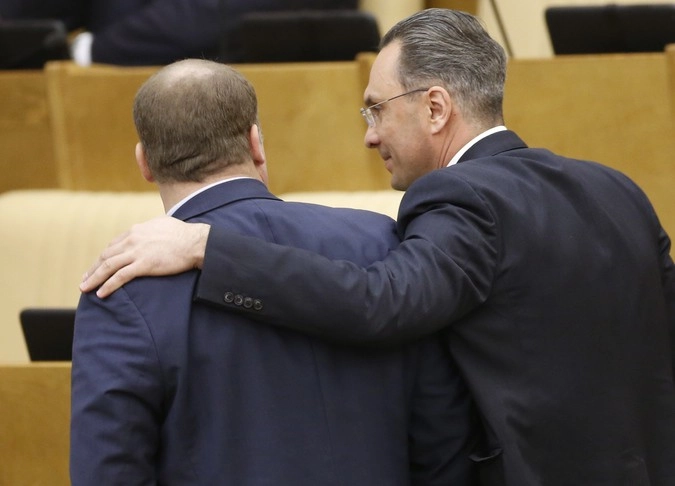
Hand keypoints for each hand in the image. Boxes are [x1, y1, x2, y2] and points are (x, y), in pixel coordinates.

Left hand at [80, 216, 209, 297]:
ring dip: (94, 278)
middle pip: (106, 255)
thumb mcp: (163, 225)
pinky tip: (101, 293)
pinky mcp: (144, 265)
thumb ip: (152, 229)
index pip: (114, 245)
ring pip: (108, 266)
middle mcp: (132, 240)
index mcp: (136, 230)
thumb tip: (152, 231)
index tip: (98, 266)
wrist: (195, 242)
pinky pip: (120, 276)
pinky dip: (108, 285)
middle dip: (93, 269)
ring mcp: (137, 252)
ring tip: (85, 288)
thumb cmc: (184, 234)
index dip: (104, 257)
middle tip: (85, 279)